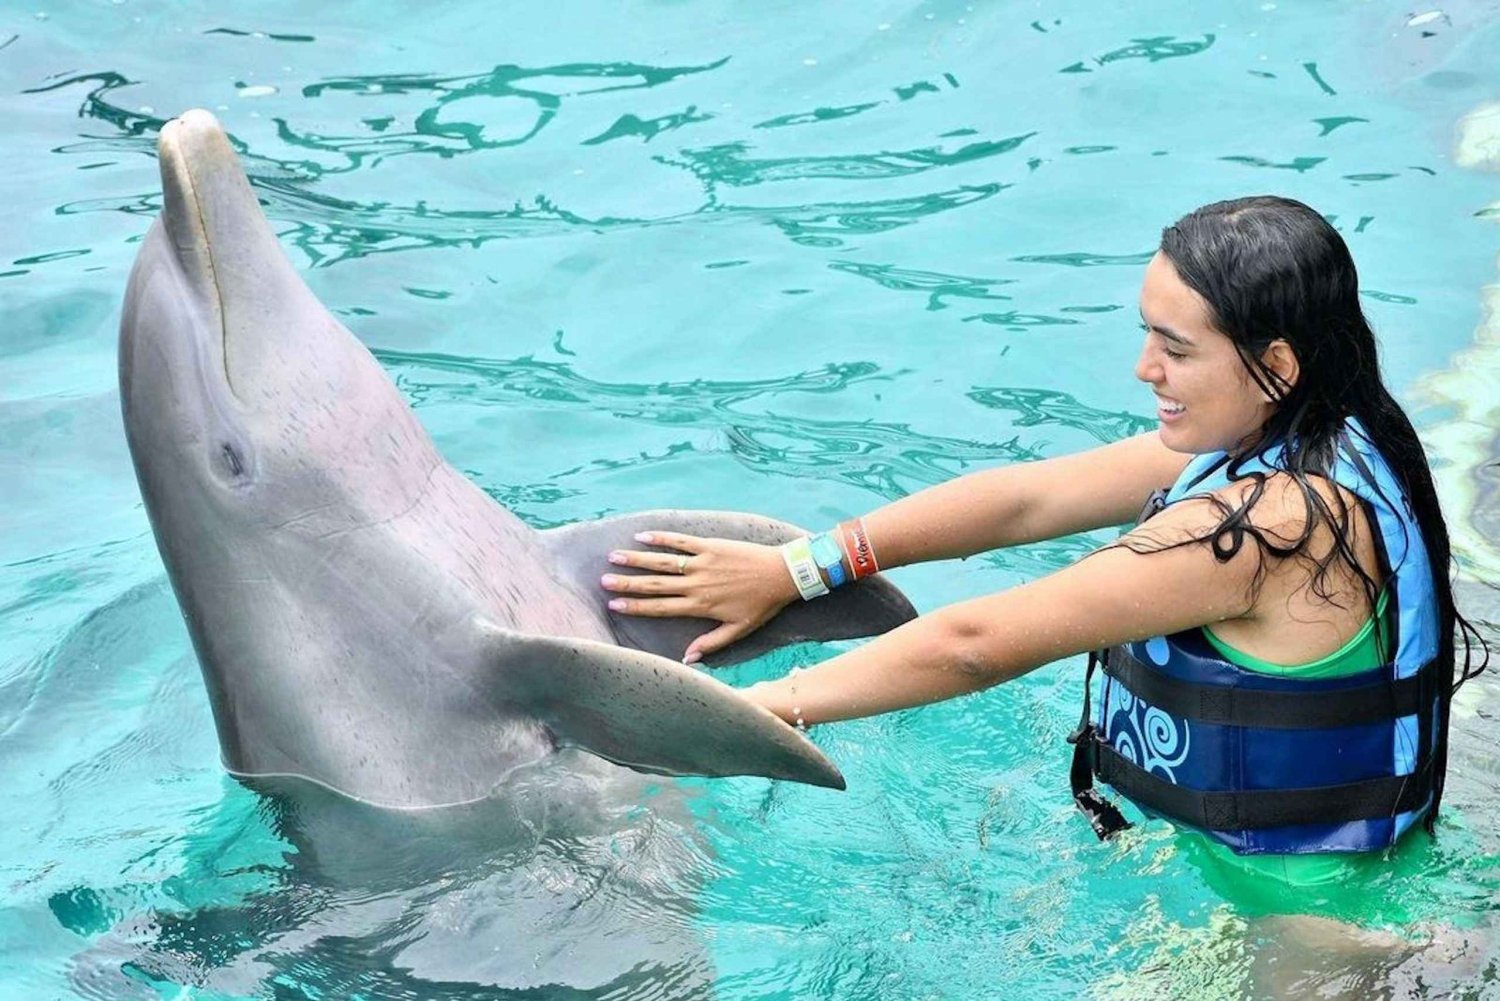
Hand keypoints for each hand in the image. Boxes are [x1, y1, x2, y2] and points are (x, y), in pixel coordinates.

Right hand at [601, 531, 798, 663]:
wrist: (783, 574)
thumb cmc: (762, 605)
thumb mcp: (738, 630)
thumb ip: (711, 644)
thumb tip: (687, 659)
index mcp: (700, 606)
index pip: (660, 607)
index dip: (635, 606)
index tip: (614, 604)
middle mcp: (696, 585)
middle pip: (654, 585)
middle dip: (627, 583)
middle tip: (604, 581)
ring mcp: (702, 563)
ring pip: (663, 562)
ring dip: (637, 559)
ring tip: (614, 557)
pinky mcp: (711, 546)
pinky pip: (682, 541)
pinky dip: (662, 538)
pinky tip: (643, 535)